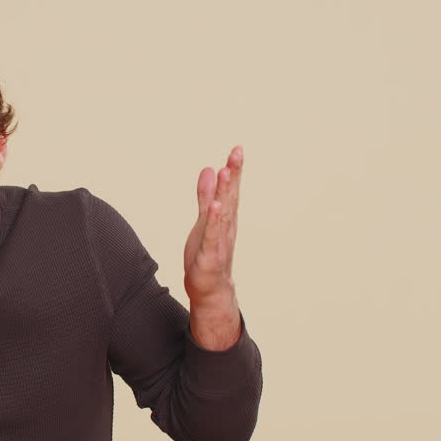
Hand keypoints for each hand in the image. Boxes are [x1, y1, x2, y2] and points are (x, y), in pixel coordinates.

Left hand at [183, 146, 242, 349]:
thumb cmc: (207, 255)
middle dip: (234, 174)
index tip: (237, 149)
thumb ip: (205, 196)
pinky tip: (214, 206)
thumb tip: (209, 169)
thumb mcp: (203, 220)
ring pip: (222, 213)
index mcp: (225, 218)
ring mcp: (219, 240)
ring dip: (225, 193)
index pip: (231, 191)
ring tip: (226, 171)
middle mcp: (226, 227)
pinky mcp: (210, 255)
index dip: (235, 170)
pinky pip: (211, 235)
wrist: (210, 291)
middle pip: (231, 197)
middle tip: (237, 152)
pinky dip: (213, 220)